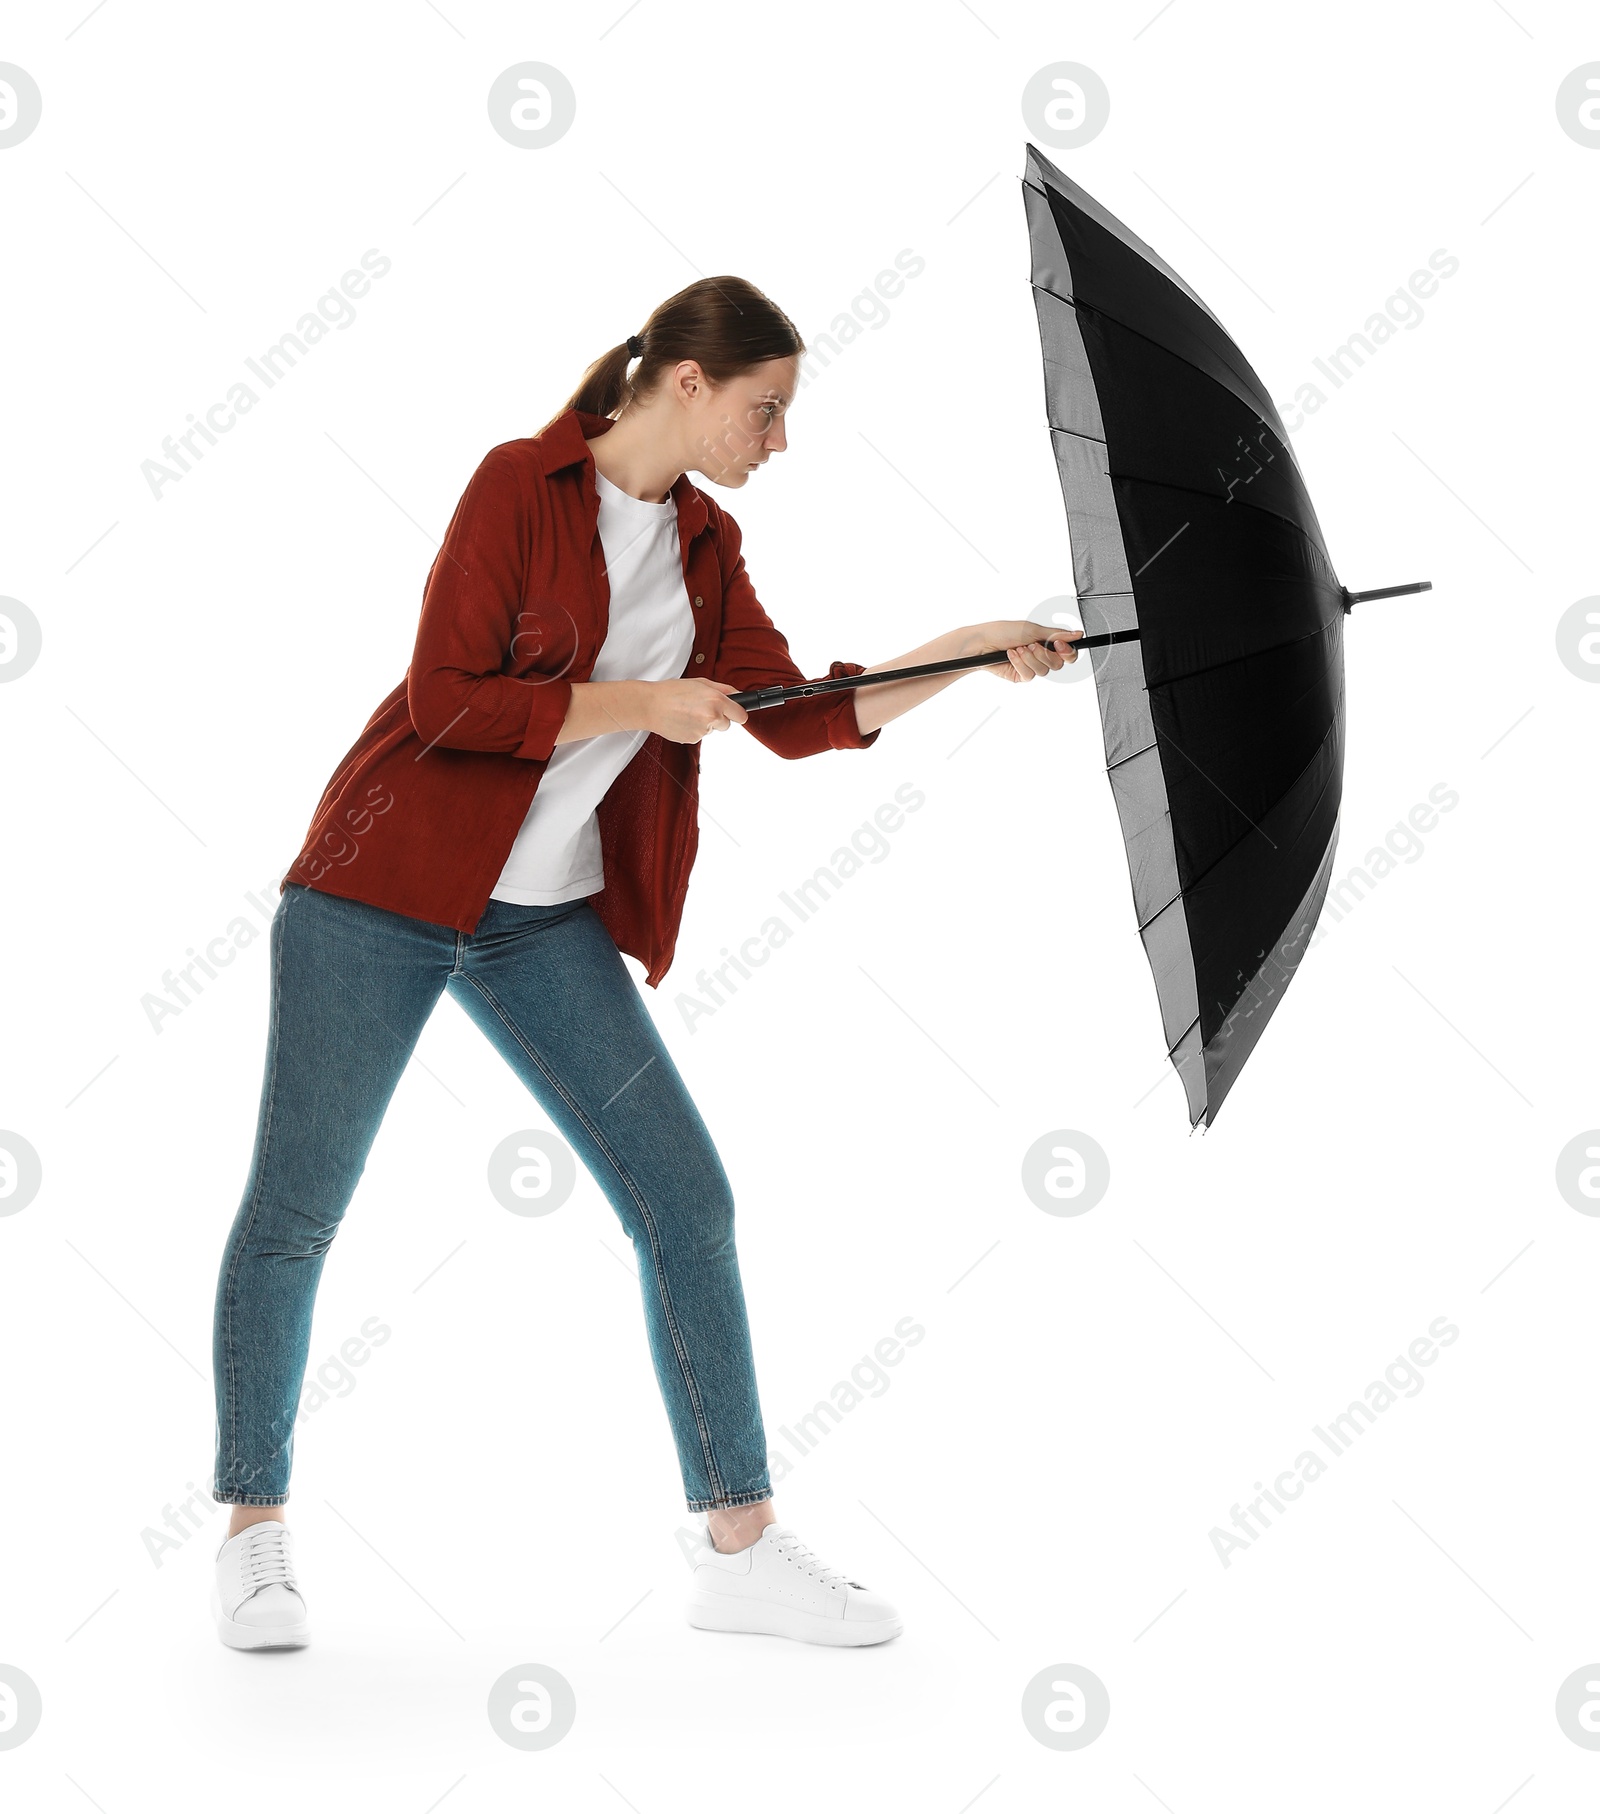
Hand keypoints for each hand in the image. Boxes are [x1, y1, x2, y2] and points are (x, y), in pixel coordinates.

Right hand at [639, 677, 749, 743]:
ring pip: (711, 730)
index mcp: (716, 700)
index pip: (741, 715)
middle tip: (701, 709)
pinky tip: (682, 720)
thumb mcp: (700, 683)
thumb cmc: (672, 691)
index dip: (737, 714)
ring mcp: (702, 730)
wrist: (649, 705)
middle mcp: (712, 716)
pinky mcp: (693, 740)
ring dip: (704, 723)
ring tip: (687, 712)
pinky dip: (693, 729)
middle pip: (727, 725)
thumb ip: (722, 689)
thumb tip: (738, 695)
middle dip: (719, 718)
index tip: (735, 713)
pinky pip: (699, 736)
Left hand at [959, 621, 1081, 680]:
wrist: (982, 642)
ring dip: (1030, 658)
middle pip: (1058, 664)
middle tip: (1032, 645)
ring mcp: (1031, 667)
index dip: (1067, 651)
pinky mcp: (1020, 676)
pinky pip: (1029, 675)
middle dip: (1044, 654)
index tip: (1059, 644)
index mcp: (1046, 642)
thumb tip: (1077, 634)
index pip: (1067, 653)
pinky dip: (1020, 664)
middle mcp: (1040, 655)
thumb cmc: (1003, 631)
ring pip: (1043, 671)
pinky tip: (1011, 656)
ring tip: (1018, 649)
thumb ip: (1056, 635)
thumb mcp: (1032, 629)